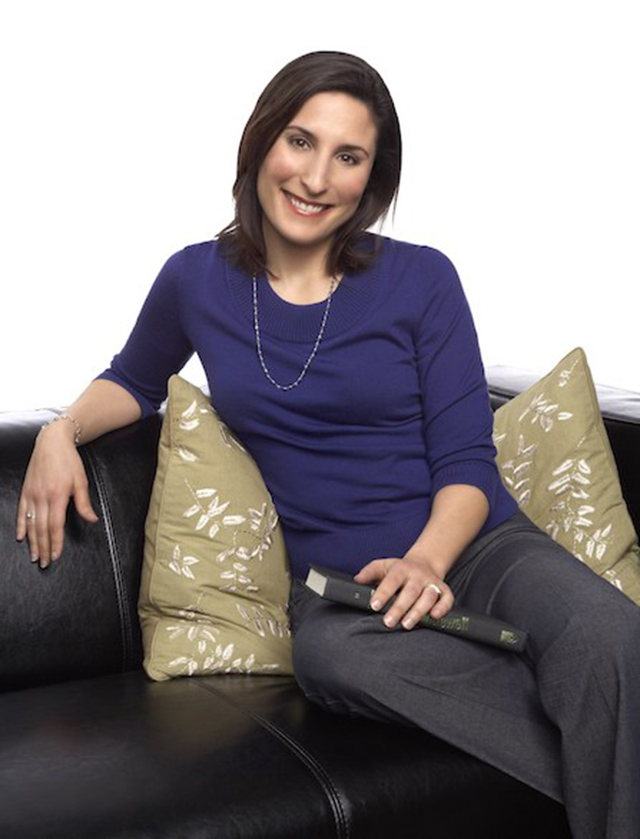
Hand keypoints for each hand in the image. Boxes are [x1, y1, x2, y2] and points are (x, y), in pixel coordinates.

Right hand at [15, 424, 98, 567]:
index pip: (55, 526)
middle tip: (45, 563)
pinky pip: (21, 512)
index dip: (55, 543)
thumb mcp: (81, 481)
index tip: (56, 556)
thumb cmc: (69, 461)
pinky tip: (21, 538)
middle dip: (44, 548)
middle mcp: (42, 497)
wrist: (52, 442)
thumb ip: (84, 503)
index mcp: (58, 496)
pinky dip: (20, 526)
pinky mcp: (25, 490)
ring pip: (30, 523)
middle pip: (41, 529)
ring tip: (34, 556)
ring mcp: (31, 494)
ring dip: (32, 542)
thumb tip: (92, 520)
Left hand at [353, 554, 453, 630]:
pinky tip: (435, 617)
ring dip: (418, 611)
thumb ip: (369, 572)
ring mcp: (432, 582)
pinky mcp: (444, 590)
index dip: (384, 593)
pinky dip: (443, 608)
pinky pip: (447, 599)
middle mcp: (418, 575)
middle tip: (388, 622)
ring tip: (407, 624)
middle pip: (410, 592)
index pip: (392, 580)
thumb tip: (356, 581)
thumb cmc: (400, 569)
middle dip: (399, 608)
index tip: (374, 605)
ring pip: (428, 596)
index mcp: (401, 569)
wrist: (425, 562)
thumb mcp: (383, 565)